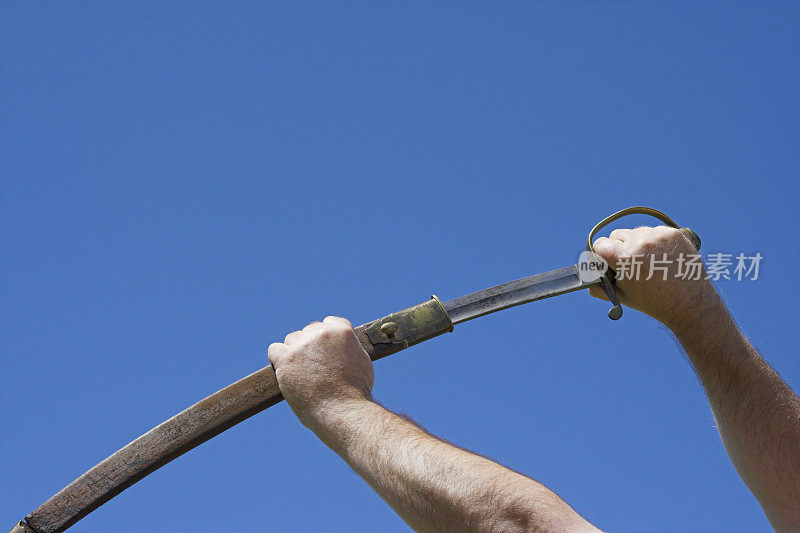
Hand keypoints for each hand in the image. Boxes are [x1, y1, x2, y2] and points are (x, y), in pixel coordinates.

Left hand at [268, 316, 374, 429]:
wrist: (343, 411)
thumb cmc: (355, 393)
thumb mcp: (362, 361)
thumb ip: (349, 348)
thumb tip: (343, 345)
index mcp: (342, 331)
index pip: (329, 322)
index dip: (326, 338)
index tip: (325, 351)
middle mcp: (322, 333)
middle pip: (308, 332)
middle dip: (310, 347)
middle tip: (314, 367)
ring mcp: (303, 345)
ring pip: (291, 340)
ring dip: (294, 354)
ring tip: (302, 374)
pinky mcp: (286, 359)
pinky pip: (274, 350)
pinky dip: (277, 360)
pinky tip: (285, 371)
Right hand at [588, 225, 721, 332]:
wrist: (690, 304)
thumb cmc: (653, 303)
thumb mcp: (622, 296)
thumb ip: (600, 288)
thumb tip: (587, 280)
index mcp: (625, 257)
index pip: (600, 244)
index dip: (601, 255)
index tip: (607, 264)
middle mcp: (641, 242)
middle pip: (616, 235)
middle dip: (618, 248)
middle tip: (627, 265)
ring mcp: (659, 236)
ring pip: (635, 232)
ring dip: (636, 243)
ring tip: (646, 262)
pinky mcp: (674, 233)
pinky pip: (654, 231)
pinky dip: (653, 242)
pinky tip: (659, 258)